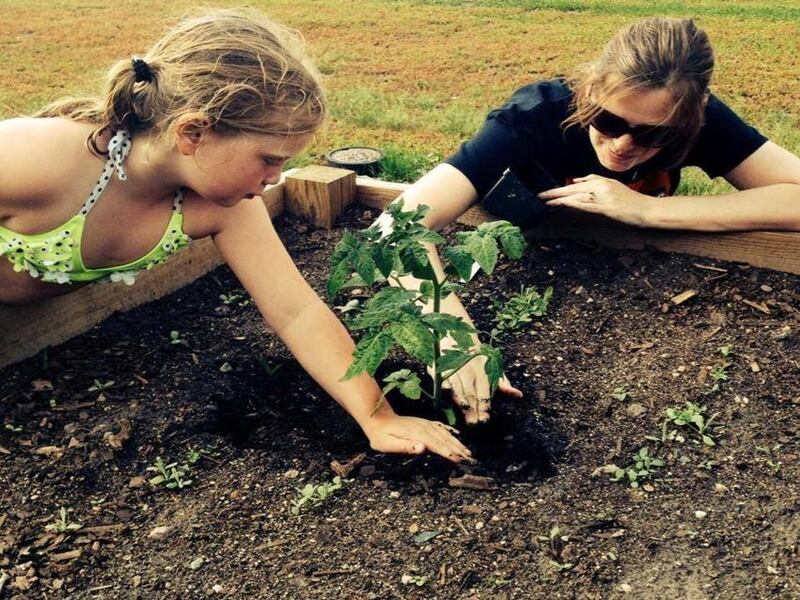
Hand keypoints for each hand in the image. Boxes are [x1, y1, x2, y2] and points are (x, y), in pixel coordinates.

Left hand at [362, 410, 473, 462]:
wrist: (378, 418)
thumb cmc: (381, 435)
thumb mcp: (387, 444)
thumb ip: (404, 446)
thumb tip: (422, 448)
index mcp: (416, 434)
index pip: (436, 444)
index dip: (447, 452)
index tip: (458, 459)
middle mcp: (423, 427)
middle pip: (443, 439)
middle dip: (457, 449)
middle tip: (470, 459)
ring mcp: (424, 424)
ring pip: (444, 433)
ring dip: (456, 443)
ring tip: (467, 452)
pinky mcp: (424, 423)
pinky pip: (440, 428)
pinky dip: (450, 433)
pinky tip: (456, 437)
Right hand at [437, 353, 522, 424]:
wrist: (457, 337)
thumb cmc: (477, 358)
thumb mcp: (492, 368)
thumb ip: (503, 384)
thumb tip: (519, 395)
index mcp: (482, 372)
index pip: (483, 392)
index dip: (483, 406)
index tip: (484, 419)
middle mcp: (468, 371)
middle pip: (470, 393)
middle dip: (472, 408)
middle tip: (474, 423)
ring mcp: (454, 369)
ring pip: (457, 386)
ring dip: (459, 398)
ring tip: (462, 410)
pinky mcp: (440, 368)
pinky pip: (442, 377)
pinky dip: (444, 383)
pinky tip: (445, 392)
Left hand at [538, 174, 656, 226]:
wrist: (645, 208)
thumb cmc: (629, 199)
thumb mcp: (612, 185)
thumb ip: (594, 181)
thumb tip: (576, 181)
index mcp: (601, 181)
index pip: (575, 184)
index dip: (560, 188)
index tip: (548, 192)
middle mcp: (600, 186)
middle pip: (572, 189)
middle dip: (555, 192)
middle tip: (540, 195)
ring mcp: (603, 196)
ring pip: (576, 196)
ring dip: (560, 198)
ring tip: (546, 201)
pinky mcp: (605, 206)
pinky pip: (585, 204)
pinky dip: (572, 203)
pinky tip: (562, 204)